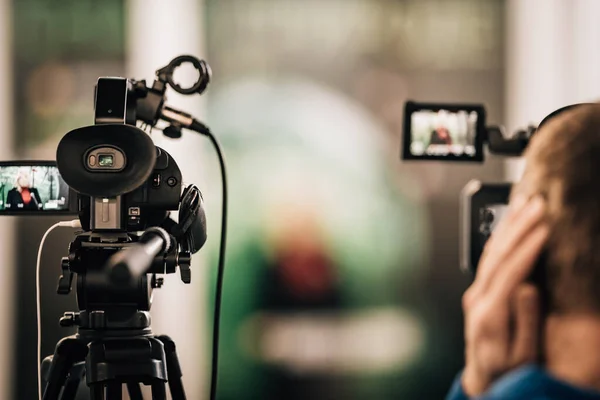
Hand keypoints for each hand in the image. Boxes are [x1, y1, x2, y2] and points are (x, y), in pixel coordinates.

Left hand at [461, 196, 548, 395]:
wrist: (483, 379)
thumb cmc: (507, 370)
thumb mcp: (523, 355)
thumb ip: (526, 321)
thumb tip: (528, 287)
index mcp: (489, 313)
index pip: (509, 271)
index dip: (527, 247)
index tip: (544, 228)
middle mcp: (477, 299)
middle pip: (497, 255)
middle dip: (518, 227)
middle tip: (537, 204)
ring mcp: (474, 294)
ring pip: (490, 253)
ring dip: (507, 227)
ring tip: (523, 205)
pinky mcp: (476, 293)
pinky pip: (487, 259)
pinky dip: (499, 238)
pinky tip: (507, 225)